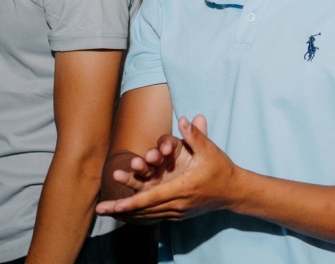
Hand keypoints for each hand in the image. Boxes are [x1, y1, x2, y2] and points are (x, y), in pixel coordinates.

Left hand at [95, 115, 238, 221]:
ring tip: (106, 211)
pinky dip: (139, 214)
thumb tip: (184, 119)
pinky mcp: (178, 213)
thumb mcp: (210, 150)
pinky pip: (155, 215)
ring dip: (127, 212)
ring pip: (148, 214)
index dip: (133, 200)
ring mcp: (178, 211)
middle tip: (100, 209)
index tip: (116, 204)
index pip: (153, 196)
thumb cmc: (221, 168)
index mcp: (183, 187)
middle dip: (122, 209)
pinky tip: (124, 213)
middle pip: (145, 208)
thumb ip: (195, 136)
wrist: (234, 192)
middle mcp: (178, 203)